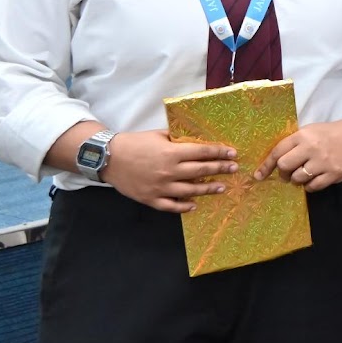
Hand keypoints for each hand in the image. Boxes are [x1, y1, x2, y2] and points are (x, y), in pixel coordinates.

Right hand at [102, 131, 237, 213]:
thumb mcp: (159, 135)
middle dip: (220, 169)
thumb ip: (178, 140)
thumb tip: (197, 141)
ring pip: (190, 191)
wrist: (108, 158)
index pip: (202, 152)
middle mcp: (168, 171)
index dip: (219, 153)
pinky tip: (194, 205)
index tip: (233, 153)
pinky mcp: (150, 199)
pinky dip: (183, 207)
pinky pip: (170, 206)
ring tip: (222, 187)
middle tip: (234, 169)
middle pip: (201, 171)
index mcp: (171, 153)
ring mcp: (159, 187)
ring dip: (208, 189)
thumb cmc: (134, 143)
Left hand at [257, 113, 341, 191]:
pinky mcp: (334, 174)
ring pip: (298, 178)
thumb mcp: (310, 131)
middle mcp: (312, 148)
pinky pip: (313, 187)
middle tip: (288, 173)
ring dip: (298, 179)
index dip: (266, 165)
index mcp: (303, 136)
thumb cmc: (330, 134)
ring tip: (305, 174)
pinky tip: (315, 178)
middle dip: (283, 173)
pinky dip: (310, 185)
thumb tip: (274, 163)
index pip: (278, 152)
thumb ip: (294, 144)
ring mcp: (323, 162)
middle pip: (285, 167)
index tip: (259, 175)